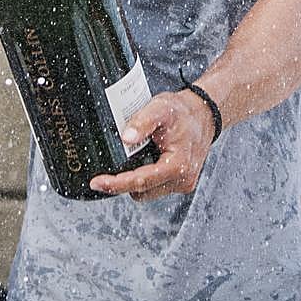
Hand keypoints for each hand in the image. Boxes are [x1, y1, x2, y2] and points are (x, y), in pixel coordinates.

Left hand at [89, 89, 215, 201]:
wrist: (203, 115)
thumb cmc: (183, 112)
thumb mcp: (160, 108)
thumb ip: (142, 122)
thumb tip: (126, 137)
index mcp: (178, 165)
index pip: (140, 182)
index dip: (115, 184)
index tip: (96, 183)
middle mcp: (182, 180)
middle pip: (141, 191)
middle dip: (123, 182)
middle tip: (108, 168)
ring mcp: (182, 184)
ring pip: (147, 192)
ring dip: (135, 180)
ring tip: (133, 158)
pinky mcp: (180, 183)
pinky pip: (154, 187)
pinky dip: (145, 177)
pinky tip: (144, 160)